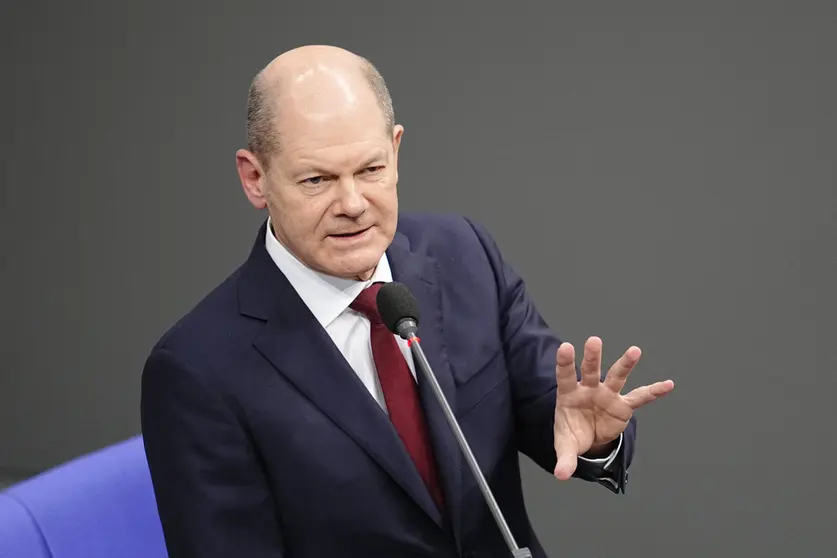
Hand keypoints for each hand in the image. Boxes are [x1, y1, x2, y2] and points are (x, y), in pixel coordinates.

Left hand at [553, 336, 673, 479]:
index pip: (565, 376)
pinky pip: (640, 397)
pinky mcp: (623, 405)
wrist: (588, 438)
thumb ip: (564, 459)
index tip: (566, 347)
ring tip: (635, 351)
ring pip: (616, 376)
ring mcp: (607, 394)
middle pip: (590, 370)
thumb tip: (561, 475)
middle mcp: (589, 389)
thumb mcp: (566, 447)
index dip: (565, 362)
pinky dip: (654, 391)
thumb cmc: (572, 434)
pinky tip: (668, 384)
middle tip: (594, 340)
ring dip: (625, 364)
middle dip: (592, 357)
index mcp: (569, 395)